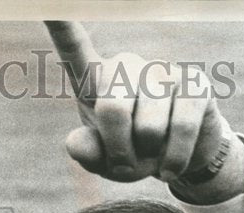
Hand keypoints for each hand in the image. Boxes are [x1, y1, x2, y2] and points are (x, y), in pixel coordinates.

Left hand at [45, 21, 231, 184]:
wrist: (175, 163)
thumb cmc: (132, 155)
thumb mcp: (104, 161)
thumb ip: (87, 153)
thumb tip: (75, 143)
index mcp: (95, 80)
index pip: (73, 48)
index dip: (61, 24)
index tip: (48, 4)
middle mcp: (127, 67)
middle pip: (112, 108)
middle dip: (120, 150)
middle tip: (127, 163)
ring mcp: (161, 72)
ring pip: (149, 128)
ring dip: (149, 158)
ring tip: (153, 156)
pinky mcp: (195, 85)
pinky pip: (181, 130)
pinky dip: (174, 159)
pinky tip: (171, 165)